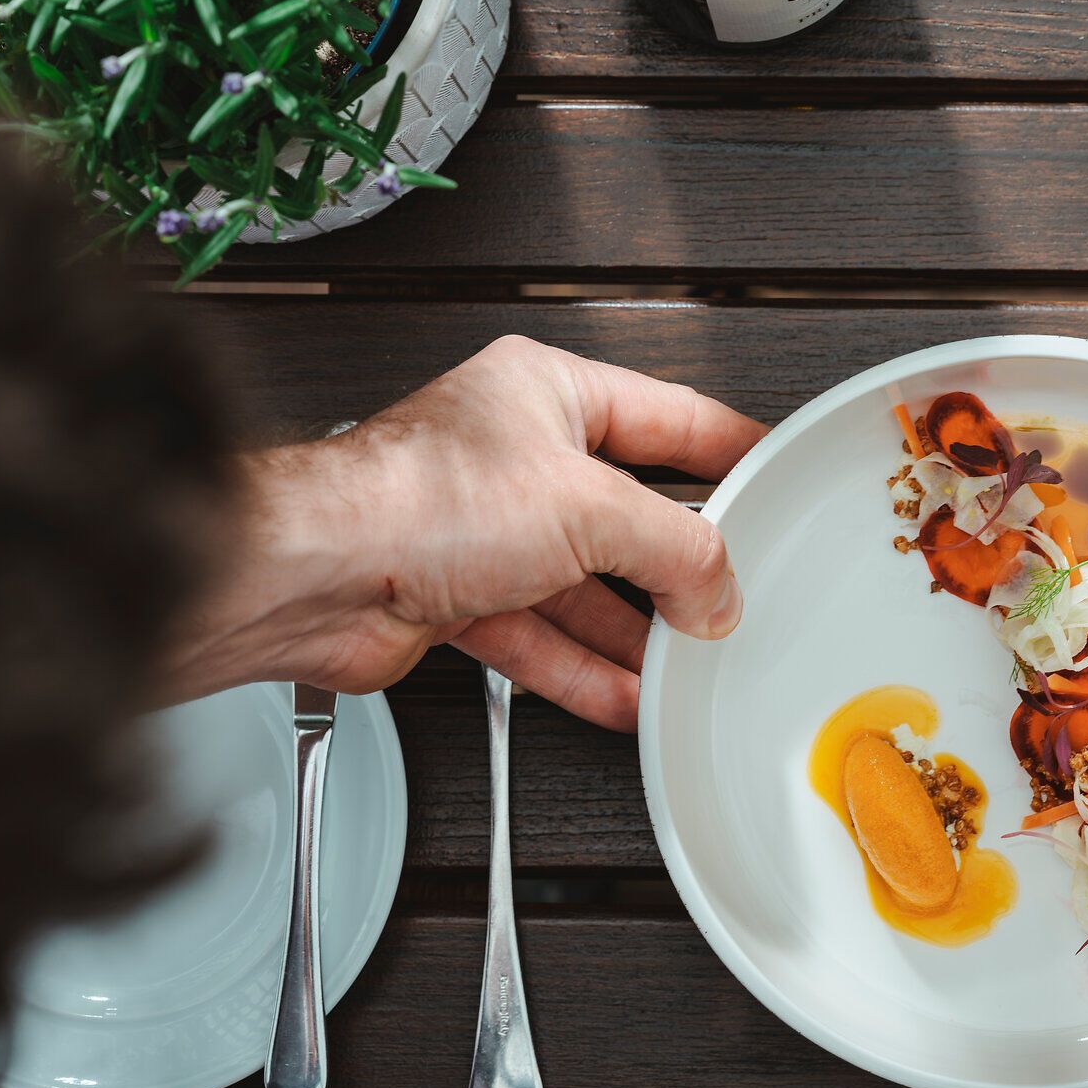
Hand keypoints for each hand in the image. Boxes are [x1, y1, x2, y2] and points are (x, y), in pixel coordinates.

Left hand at [167, 335, 765, 728]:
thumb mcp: (588, 509)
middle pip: (627, 514)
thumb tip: (717, 587)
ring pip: (585, 585)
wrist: (312, 575)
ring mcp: (485, 528)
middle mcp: (515, 455)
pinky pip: (541, 636)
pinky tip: (625, 695)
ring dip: (633, 632)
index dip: (729, 449)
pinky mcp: (457, 595)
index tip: (775, 476)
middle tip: (728, 593)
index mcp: (547, 392)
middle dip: (677, 565)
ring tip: (686, 663)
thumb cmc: (411, 499)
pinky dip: (584, 668)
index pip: (669, 416)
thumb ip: (676, 549)